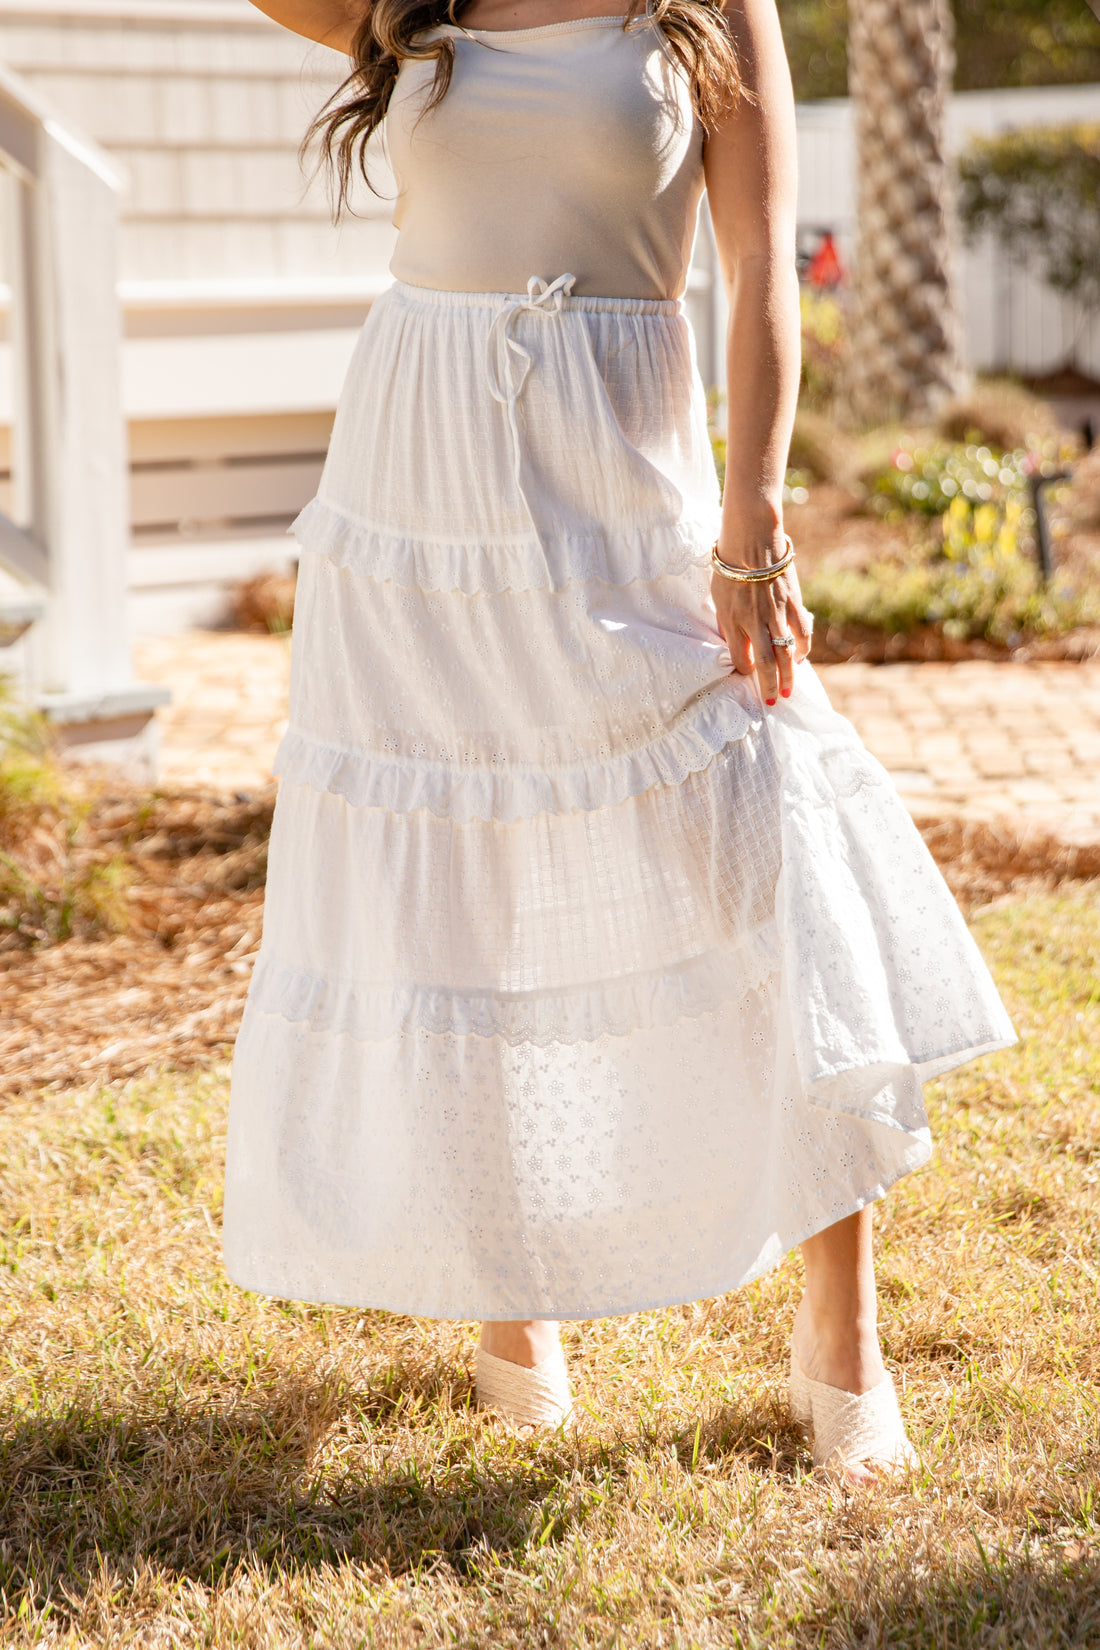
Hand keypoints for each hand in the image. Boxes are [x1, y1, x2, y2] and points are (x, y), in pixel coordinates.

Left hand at [710, 536, 813, 704]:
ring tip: (788, 689)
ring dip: (788, 675)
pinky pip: (802, 632)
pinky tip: (800, 658)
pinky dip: (803, 648)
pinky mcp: (794, 603)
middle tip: (771, 702)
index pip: (740, 659)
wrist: (751, 540)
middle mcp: (756, 622)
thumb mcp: (719, 599)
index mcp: (734, 621)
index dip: (744, 673)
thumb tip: (734, 645)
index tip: (746, 679)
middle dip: (768, 686)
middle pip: (766, 664)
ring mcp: (778, 614)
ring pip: (786, 653)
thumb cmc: (729, 568)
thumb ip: (728, 623)